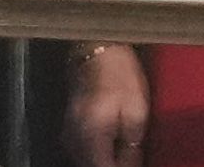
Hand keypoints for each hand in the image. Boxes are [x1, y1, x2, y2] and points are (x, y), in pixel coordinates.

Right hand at [64, 45, 148, 166]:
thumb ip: (132, 145)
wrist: (96, 48)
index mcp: (92, 134)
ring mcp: (67, 128)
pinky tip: (107, 150)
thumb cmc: (120, 76)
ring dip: (101, 161)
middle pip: (89, 165)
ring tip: (120, 157)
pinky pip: (78, 148)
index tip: (134, 166)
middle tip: (129, 161)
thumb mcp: (136, 111)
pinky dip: (92, 154)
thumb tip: (131, 166)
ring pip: (82, 159)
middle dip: (109, 165)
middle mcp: (74, 135)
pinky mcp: (68, 122)